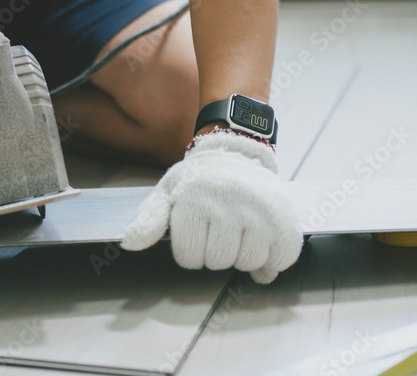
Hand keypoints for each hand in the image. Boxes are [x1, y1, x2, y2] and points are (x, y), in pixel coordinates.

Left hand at [121, 130, 302, 283]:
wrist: (237, 154)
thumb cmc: (199, 180)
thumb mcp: (168, 193)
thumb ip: (150, 220)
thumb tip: (131, 243)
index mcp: (194, 198)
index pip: (188, 257)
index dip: (190, 251)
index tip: (196, 231)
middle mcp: (228, 202)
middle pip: (217, 262)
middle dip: (215, 252)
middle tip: (219, 228)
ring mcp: (259, 211)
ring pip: (247, 263)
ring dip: (243, 255)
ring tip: (239, 229)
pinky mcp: (285, 219)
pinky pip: (279, 260)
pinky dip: (272, 258)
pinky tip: (262, 238)